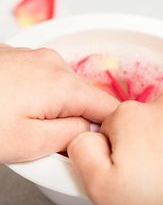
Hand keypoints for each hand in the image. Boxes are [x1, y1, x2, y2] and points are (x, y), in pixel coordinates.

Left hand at [0, 44, 117, 162]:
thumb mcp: (28, 143)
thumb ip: (70, 137)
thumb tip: (90, 130)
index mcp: (62, 84)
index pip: (108, 107)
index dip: (106, 131)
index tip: (92, 147)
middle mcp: (53, 63)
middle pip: (83, 99)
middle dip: (72, 120)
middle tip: (43, 143)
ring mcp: (34, 56)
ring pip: (61, 89)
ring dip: (52, 108)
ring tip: (21, 124)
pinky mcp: (18, 57)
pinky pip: (41, 79)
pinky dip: (35, 94)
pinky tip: (12, 106)